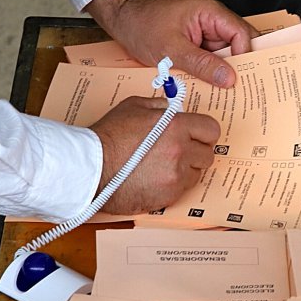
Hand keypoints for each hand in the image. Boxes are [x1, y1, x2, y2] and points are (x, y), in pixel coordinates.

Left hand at [85, 0, 256, 87]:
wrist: (122, 19)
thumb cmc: (142, 24)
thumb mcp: (171, 49)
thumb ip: (202, 64)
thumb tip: (229, 78)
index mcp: (211, 12)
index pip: (241, 34)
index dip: (245, 56)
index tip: (240, 78)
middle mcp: (213, 21)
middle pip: (238, 45)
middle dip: (238, 66)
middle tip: (238, 88)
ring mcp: (206, 33)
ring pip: (226, 55)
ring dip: (222, 72)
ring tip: (222, 91)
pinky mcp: (198, 44)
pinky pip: (212, 60)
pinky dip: (211, 73)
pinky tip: (208, 86)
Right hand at [90, 96, 218, 213]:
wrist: (90, 168)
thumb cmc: (108, 136)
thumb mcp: (134, 106)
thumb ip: (160, 105)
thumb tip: (174, 108)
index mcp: (176, 127)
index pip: (211, 129)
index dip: (204, 132)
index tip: (197, 135)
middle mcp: (181, 151)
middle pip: (207, 153)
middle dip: (196, 151)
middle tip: (180, 151)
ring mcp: (176, 176)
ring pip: (197, 173)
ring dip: (186, 169)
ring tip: (164, 166)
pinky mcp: (169, 196)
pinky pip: (183, 189)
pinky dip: (173, 184)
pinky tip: (156, 178)